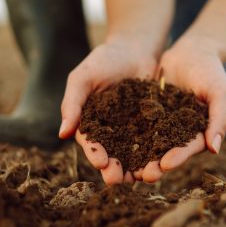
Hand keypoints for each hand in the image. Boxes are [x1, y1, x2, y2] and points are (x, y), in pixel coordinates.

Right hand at [58, 40, 156, 184]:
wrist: (135, 47)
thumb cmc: (103, 59)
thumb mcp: (82, 78)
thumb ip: (73, 104)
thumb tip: (62, 134)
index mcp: (91, 123)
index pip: (92, 143)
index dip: (95, 154)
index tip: (101, 162)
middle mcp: (112, 131)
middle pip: (113, 155)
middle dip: (115, 169)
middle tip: (118, 180)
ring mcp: (133, 129)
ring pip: (135, 154)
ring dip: (137, 168)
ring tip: (142, 178)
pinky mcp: (154, 125)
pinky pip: (156, 142)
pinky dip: (158, 154)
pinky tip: (163, 163)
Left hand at [131, 38, 225, 182]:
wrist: (193, 49)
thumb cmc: (212, 71)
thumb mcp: (220, 93)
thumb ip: (219, 120)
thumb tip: (214, 150)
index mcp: (198, 133)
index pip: (187, 149)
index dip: (177, 158)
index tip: (164, 166)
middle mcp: (178, 132)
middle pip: (165, 152)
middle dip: (153, 164)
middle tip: (141, 176)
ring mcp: (160, 122)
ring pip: (146, 142)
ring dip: (136, 156)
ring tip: (124, 167)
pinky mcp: (146, 111)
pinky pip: (134, 124)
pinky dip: (123, 134)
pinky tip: (110, 142)